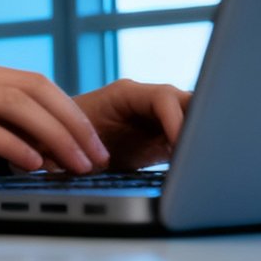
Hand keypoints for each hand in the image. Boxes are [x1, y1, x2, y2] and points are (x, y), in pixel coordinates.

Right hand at [0, 54, 112, 187]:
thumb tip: (14, 146)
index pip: (24, 81)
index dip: (64, 110)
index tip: (86, 142)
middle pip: (29, 86)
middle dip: (72, 121)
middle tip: (97, 154)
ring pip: (12, 102)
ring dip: (53, 135)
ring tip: (76, 164)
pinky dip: (13, 145)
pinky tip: (30, 164)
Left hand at [73, 79, 190, 169]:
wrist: (60, 144)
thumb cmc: (64, 138)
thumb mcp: (82, 142)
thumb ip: (102, 145)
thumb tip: (122, 158)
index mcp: (126, 93)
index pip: (164, 98)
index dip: (177, 119)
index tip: (182, 145)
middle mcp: (146, 100)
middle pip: (187, 103)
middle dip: (198, 125)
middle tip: (200, 155)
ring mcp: (157, 117)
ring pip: (191, 118)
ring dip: (198, 138)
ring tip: (199, 162)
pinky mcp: (162, 136)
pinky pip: (186, 138)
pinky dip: (192, 150)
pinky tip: (193, 167)